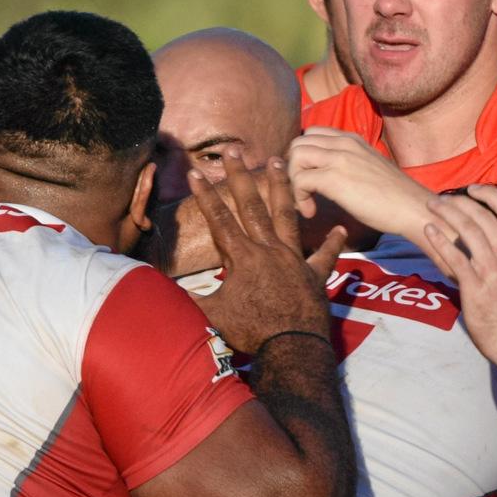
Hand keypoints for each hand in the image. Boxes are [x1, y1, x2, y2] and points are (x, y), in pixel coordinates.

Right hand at [192, 157, 343, 352]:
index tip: (195, 172)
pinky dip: (333, 243)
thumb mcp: (213, 314)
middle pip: (252, 206)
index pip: (219, 220)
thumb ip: (188, 298)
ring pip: (286, 215)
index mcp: (243, 258)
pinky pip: (326, 256)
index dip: (205, 196)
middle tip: (234, 149)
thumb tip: (155, 289)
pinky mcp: (315, 275)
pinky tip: (341, 228)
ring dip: (281, 187)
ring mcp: (294, 259)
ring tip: (279, 161)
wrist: (291, 347)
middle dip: (240, 176)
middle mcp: (268, 250)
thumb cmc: (251, 332)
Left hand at [286, 130, 435, 241]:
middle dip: (292, 168)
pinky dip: (299, 198)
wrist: (412, 207)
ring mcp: (339, 158)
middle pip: (298, 142)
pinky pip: (300, 180)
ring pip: (295, 156)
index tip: (308, 179)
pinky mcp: (335, 178)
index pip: (311, 133)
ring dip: (293, 181)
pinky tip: (311, 211)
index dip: (303, 157)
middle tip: (302, 191)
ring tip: (305, 201)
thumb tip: (329, 174)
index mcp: (351, 139)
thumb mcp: (368, 167)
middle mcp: (343, 142)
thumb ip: (348, 163)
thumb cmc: (394, 196)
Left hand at [420, 186, 496, 361]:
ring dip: (446, 213)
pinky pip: (453, 256)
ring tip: (431, 206)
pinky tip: (428, 230)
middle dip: (459, 201)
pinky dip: (440, 239)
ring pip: (467, 230)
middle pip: (482, 216)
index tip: (474, 189)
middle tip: (441, 198)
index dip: (490, 194)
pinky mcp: (474, 284)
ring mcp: (491, 269)